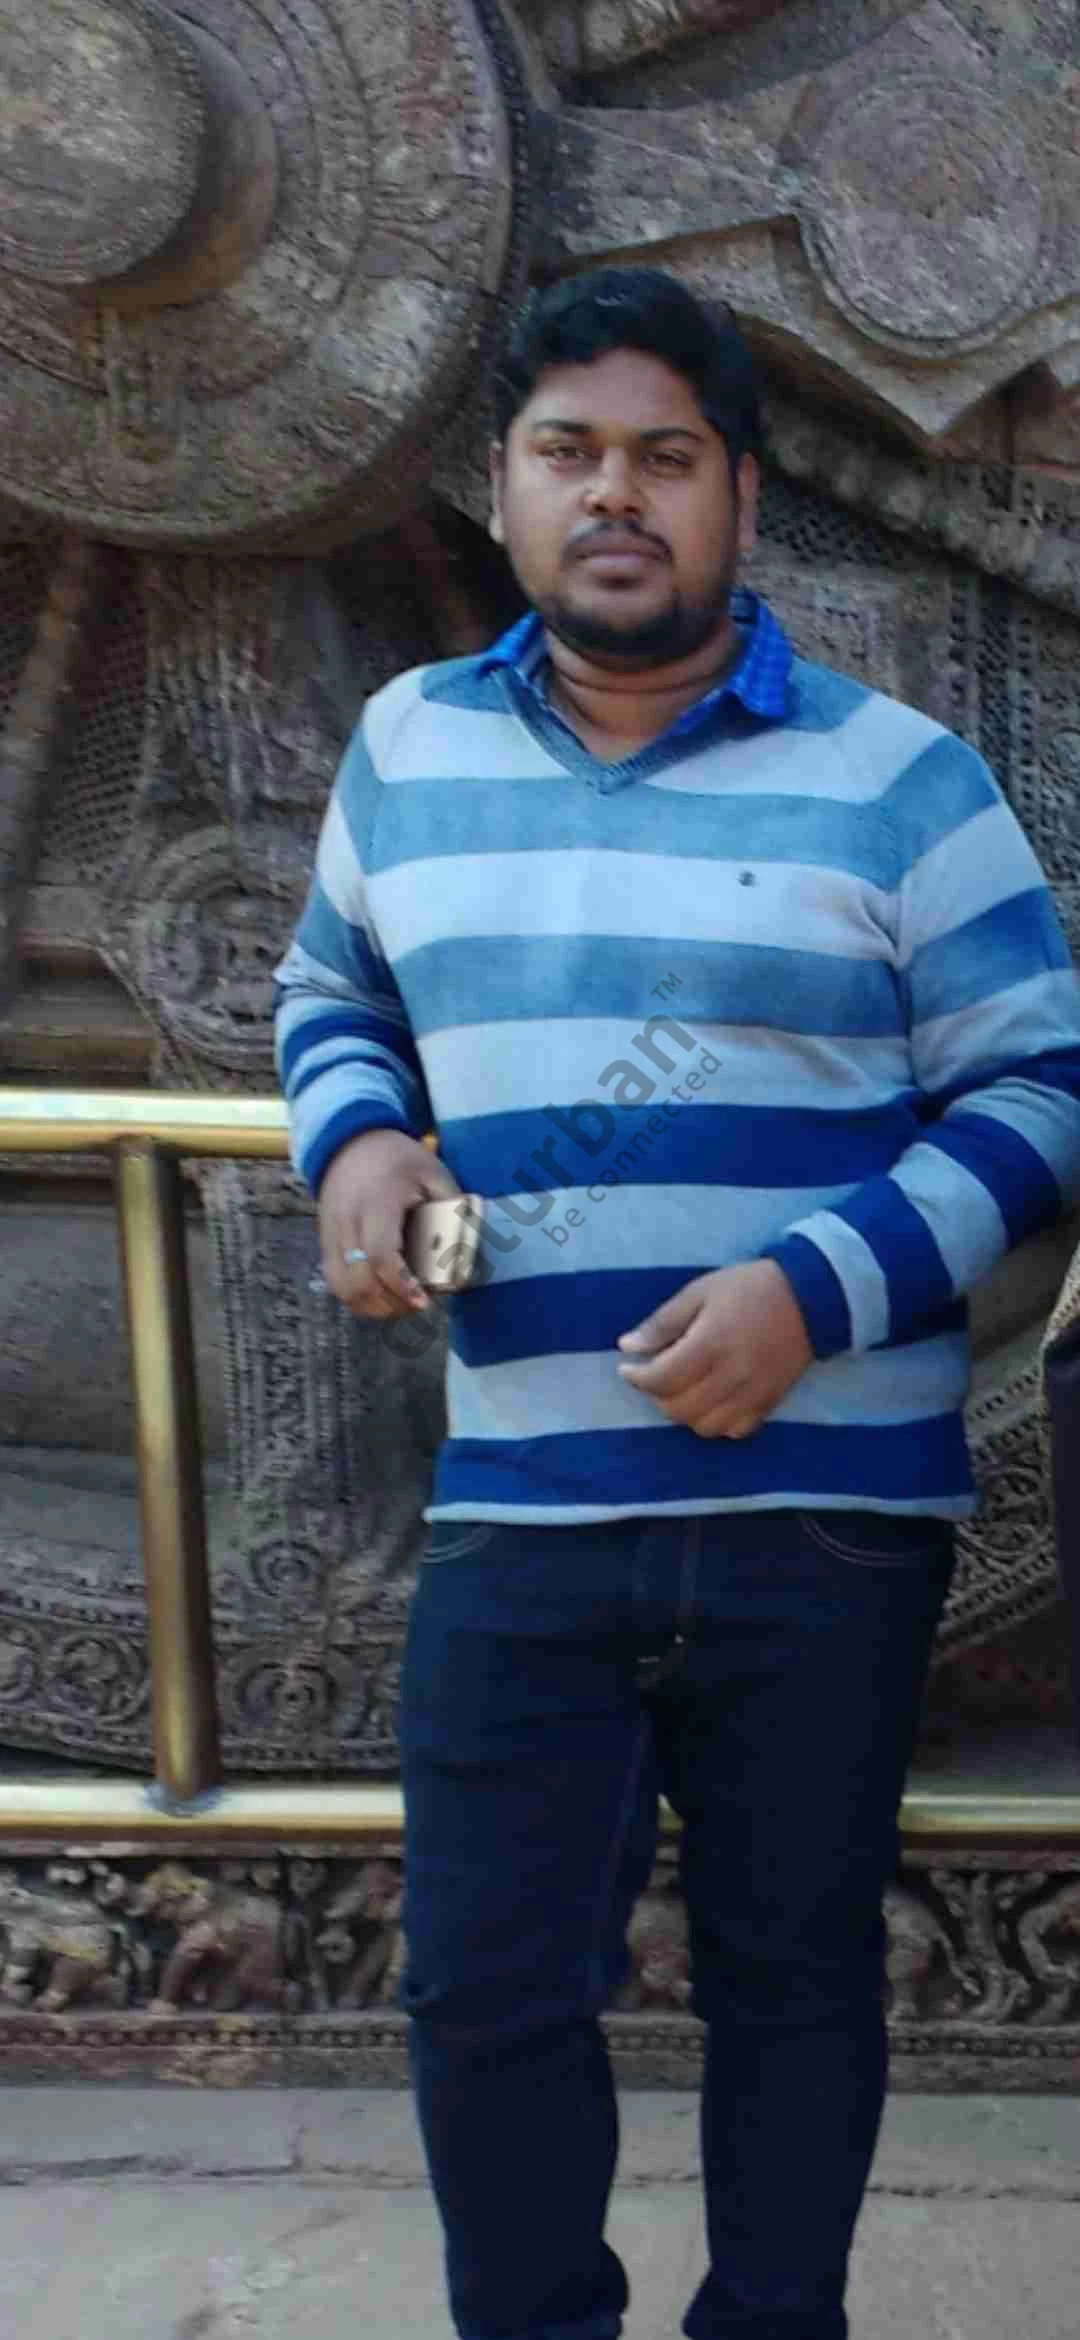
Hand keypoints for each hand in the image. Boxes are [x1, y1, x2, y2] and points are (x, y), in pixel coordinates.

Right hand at [318, 1130, 461, 1318]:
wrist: (352, 1141)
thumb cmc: (398, 1158)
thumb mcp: (433, 1173)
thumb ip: (452, 1210)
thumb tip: (467, 1255)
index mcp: (376, 1203)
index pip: (381, 1255)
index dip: (402, 1286)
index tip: (425, 1301)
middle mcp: (347, 1222)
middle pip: (359, 1281)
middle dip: (392, 1303)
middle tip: (419, 1303)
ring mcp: (331, 1234)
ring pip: (343, 1288)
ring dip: (372, 1306)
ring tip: (401, 1303)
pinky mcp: (326, 1242)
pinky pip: (335, 1282)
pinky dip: (357, 1298)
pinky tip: (381, 1296)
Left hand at [616, 1261, 812, 1439]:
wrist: (810, 1297)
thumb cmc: (749, 1288)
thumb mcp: (700, 1291)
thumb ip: (662, 1323)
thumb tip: (627, 1347)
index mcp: (710, 1345)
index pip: (660, 1380)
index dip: (636, 1378)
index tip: (628, 1368)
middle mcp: (730, 1377)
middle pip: (677, 1409)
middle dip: (657, 1395)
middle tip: (657, 1374)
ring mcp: (752, 1395)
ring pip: (703, 1427)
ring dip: (685, 1412)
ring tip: (684, 1388)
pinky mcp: (770, 1404)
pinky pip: (735, 1431)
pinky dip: (716, 1423)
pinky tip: (712, 1401)